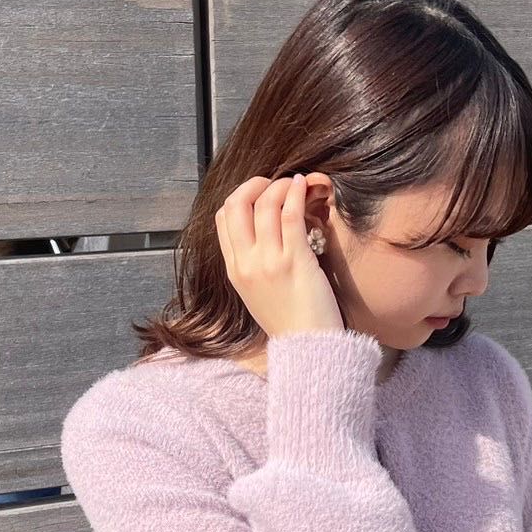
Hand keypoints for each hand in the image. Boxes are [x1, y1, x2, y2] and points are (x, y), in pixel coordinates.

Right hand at [214, 173, 344, 337]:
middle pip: (237, 205)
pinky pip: (290, 215)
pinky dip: (296, 193)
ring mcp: (269, 262)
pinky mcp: (295, 261)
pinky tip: (304, 185)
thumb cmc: (290, 322)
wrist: (308, 348)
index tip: (258, 193)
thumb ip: (253, 264)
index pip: (223, 219)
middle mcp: (246, 264)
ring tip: (295, 183)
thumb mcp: (258, 293)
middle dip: (255, 184)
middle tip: (274, 182)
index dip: (239, 197)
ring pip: (265, 205)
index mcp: (235, 270)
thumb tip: (262, 234)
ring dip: (280, 186)